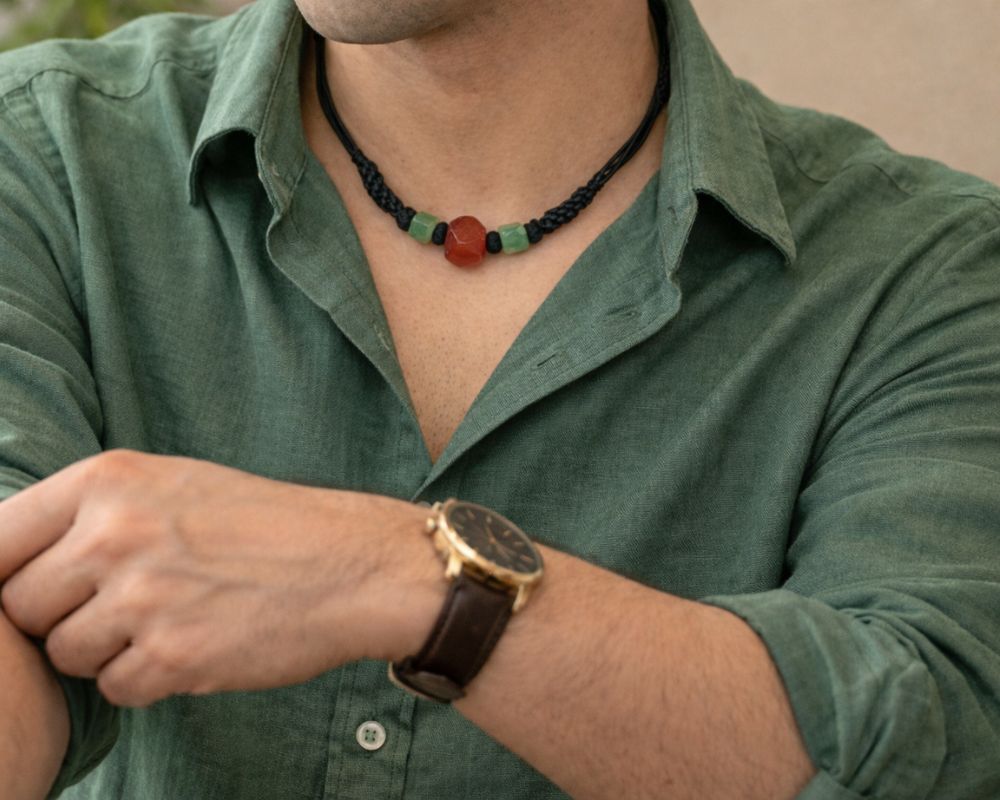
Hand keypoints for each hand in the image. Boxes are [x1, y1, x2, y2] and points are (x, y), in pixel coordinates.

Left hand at [0, 449, 431, 707]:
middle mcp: (115, 534)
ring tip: (168, 621)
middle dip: (61, 615)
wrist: (348, 563)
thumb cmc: (265, 523)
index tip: (31, 591)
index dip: (5, 575)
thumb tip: (14, 562)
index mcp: (109, 481)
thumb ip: (92, 514)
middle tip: (122, 605)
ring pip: (64, 653)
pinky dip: (147, 679)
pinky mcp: (173, 655)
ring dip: (106, 651)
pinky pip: (115, 688)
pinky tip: (192, 646)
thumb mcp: (173, 483)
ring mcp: (142, 597)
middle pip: (19, 605)